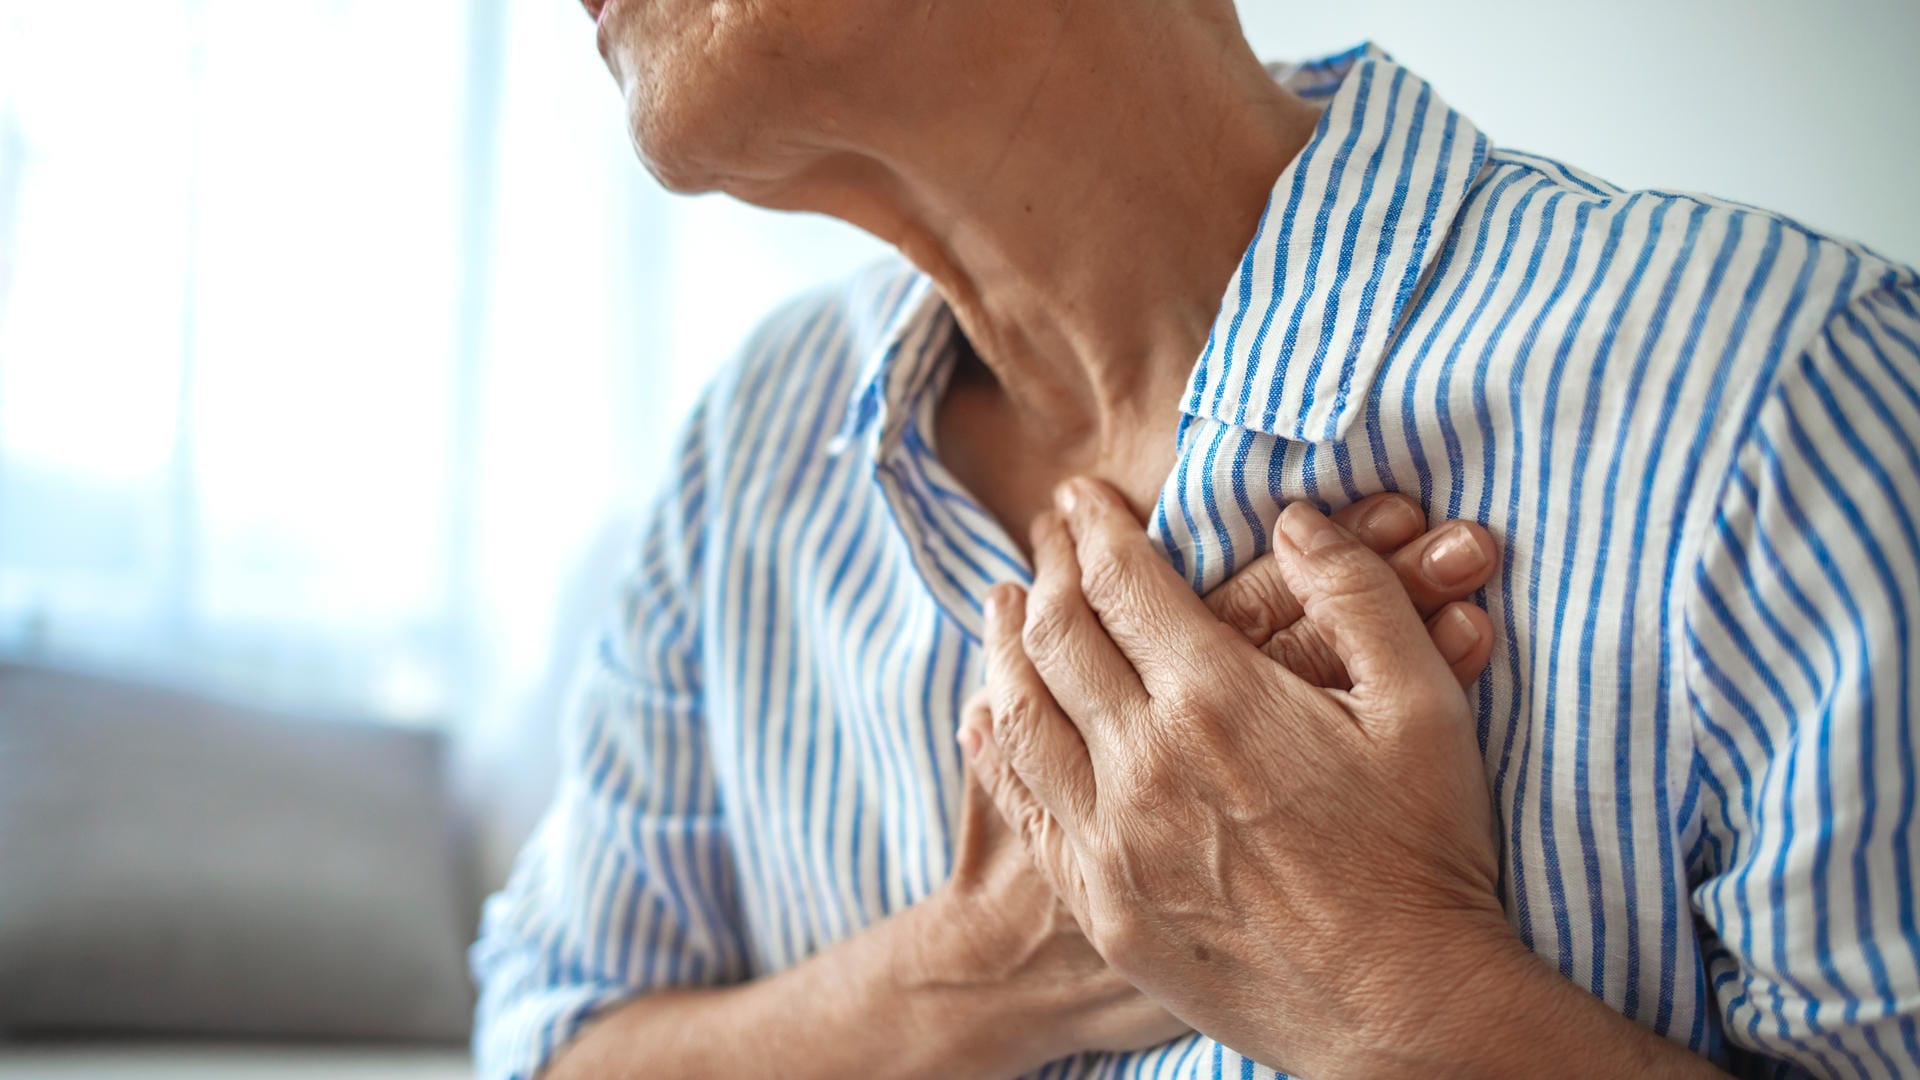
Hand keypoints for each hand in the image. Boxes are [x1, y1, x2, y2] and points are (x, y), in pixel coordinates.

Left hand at [962, 478, 1510, 1078]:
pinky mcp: (1099, 903)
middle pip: (1057, 636)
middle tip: (1045, 538)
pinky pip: (1022, 806)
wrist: (1402, 1011)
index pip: (1122, 581)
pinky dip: (995, 744)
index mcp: (1216, 700)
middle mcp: (1142, 763)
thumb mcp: (1424, 709)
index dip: (1095, 526)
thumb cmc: (1426, 854)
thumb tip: (1297, 521)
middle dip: (1047, 570)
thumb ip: (1359, 598)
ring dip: (1004, 646)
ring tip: (1003, 605)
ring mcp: (1109, 840)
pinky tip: (989, 716)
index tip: (1082, 497)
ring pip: (1019, 714)